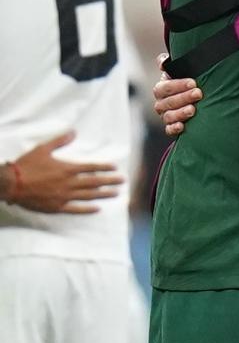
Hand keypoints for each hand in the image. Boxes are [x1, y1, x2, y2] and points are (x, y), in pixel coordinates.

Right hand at [6, 132, 123, 213]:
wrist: (11, 184)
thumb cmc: (27, 165)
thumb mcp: (43, 149)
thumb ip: (60, 141)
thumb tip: (73, 132)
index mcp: (67, 168)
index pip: (91, 168)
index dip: (105, 168)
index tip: (115, 168)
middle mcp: (68, 183)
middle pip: (94, 182)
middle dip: (110, 181)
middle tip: (123, 181)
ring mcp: (63, 196)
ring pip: (88, 196)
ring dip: (103, 194)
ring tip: (116, 194)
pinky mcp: (57, 207)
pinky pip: (75, 209)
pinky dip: (87, 209)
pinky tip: (97, 209)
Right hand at [153, 54, 202, 135]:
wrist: (194, 99)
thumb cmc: (187, 83)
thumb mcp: (180, 71)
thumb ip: (169, 63)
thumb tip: (163, 62)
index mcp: (161, 89)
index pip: (166, 87)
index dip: (178, 85)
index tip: (193, 82)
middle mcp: (161, 103)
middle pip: (168, 102)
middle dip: (184, 97)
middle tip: (198, 93)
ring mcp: (165, 116)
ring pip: (169, 116)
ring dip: (180, 113)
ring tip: (193, 110)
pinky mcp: (170, 127)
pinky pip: (169, 130)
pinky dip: (174, 128)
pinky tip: (182, 126)